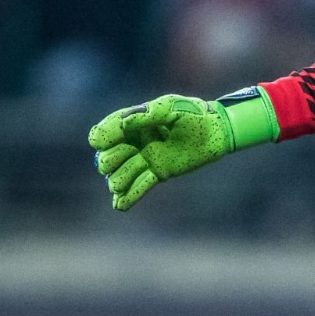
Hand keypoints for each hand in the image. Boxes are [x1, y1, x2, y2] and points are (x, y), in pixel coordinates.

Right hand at [89, 95, 231, 210]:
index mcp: (135, 121)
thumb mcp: (170, 108)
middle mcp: (136, 141)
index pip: (108, 130)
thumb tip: (122, 124)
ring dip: (119, 180)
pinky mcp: (158, 173)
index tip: (98, 143)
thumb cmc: (194, 114)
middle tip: (120, 162)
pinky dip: (129, 197)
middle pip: (110, 156)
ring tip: (124, 181)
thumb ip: (147, 114)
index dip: (102, 137)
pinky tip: (120, 206)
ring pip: (122, 174)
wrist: (216, 132)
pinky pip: (140, 187)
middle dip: (111, 160)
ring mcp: (146, 159)